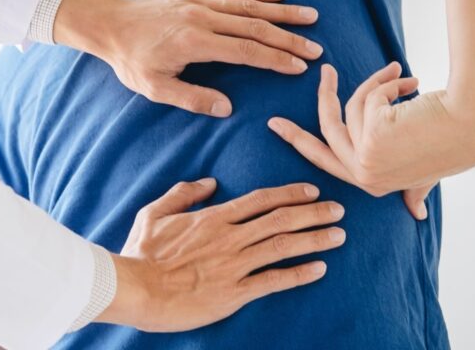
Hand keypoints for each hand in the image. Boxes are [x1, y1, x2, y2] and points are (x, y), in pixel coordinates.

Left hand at [54, 0, 321, 116]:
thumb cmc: (131, 59)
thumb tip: (227, 108)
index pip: (245, 51)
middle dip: (288, 39)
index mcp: (194, 42)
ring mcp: (201, 3)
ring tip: (311, 17)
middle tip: (317, 49)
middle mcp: (202, 18)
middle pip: (255, 27)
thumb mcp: (154, 87)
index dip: (274, 59)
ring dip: (282, 12)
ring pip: (249, 7)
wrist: (109, 22)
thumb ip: (191, 98)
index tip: (299, 67)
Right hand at [97, 180, 345, 331]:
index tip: (312, 191)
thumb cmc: (141, 252)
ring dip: (315, 239)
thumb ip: (182, 193)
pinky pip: (274, 280)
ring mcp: (234, 265)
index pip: (260, 200)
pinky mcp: (234, 293)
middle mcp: (230, 237)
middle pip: (280, 220)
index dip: (289, 194)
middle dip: (314, 213)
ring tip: (339, 234)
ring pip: (283, 246)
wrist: (135, 288)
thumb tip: (208, 182)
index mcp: (213, 217)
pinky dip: (299, 274)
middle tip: (339, 209)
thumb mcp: (154, 212)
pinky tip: (320, 268)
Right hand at [267, 62, 474, 219]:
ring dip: (378, 83)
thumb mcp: (426, 172)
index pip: (325, 160)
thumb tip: (419, 214)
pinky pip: (368, 97)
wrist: (474, 124)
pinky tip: (412, 84)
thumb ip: (415, 191)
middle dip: (322, 98)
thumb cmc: (455, 145)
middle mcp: (365, 175)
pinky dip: (389, 85)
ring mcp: (366, 158)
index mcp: (372, 184)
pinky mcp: (371, 136)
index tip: (277, 125)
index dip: (299, 140)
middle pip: (325, 130)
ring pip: (352, 106)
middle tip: (324, 71)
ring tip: (402, 74)